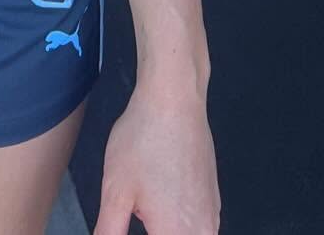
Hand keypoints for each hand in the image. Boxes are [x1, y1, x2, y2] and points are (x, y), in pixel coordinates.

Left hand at [94, 83, 218, 234]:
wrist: (174, 101)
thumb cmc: (142, 141)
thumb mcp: (114, 191)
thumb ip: (109, 231)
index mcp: (176, 234)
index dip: (142, 229)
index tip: (128, 216)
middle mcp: (202, 232)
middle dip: (154, 229)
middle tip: (137, 209)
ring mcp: (212, 217)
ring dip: (165, 229)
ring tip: (147, 203)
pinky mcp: (214, 201)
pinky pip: (198, 227)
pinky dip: (179, 222)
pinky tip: (162, 197)